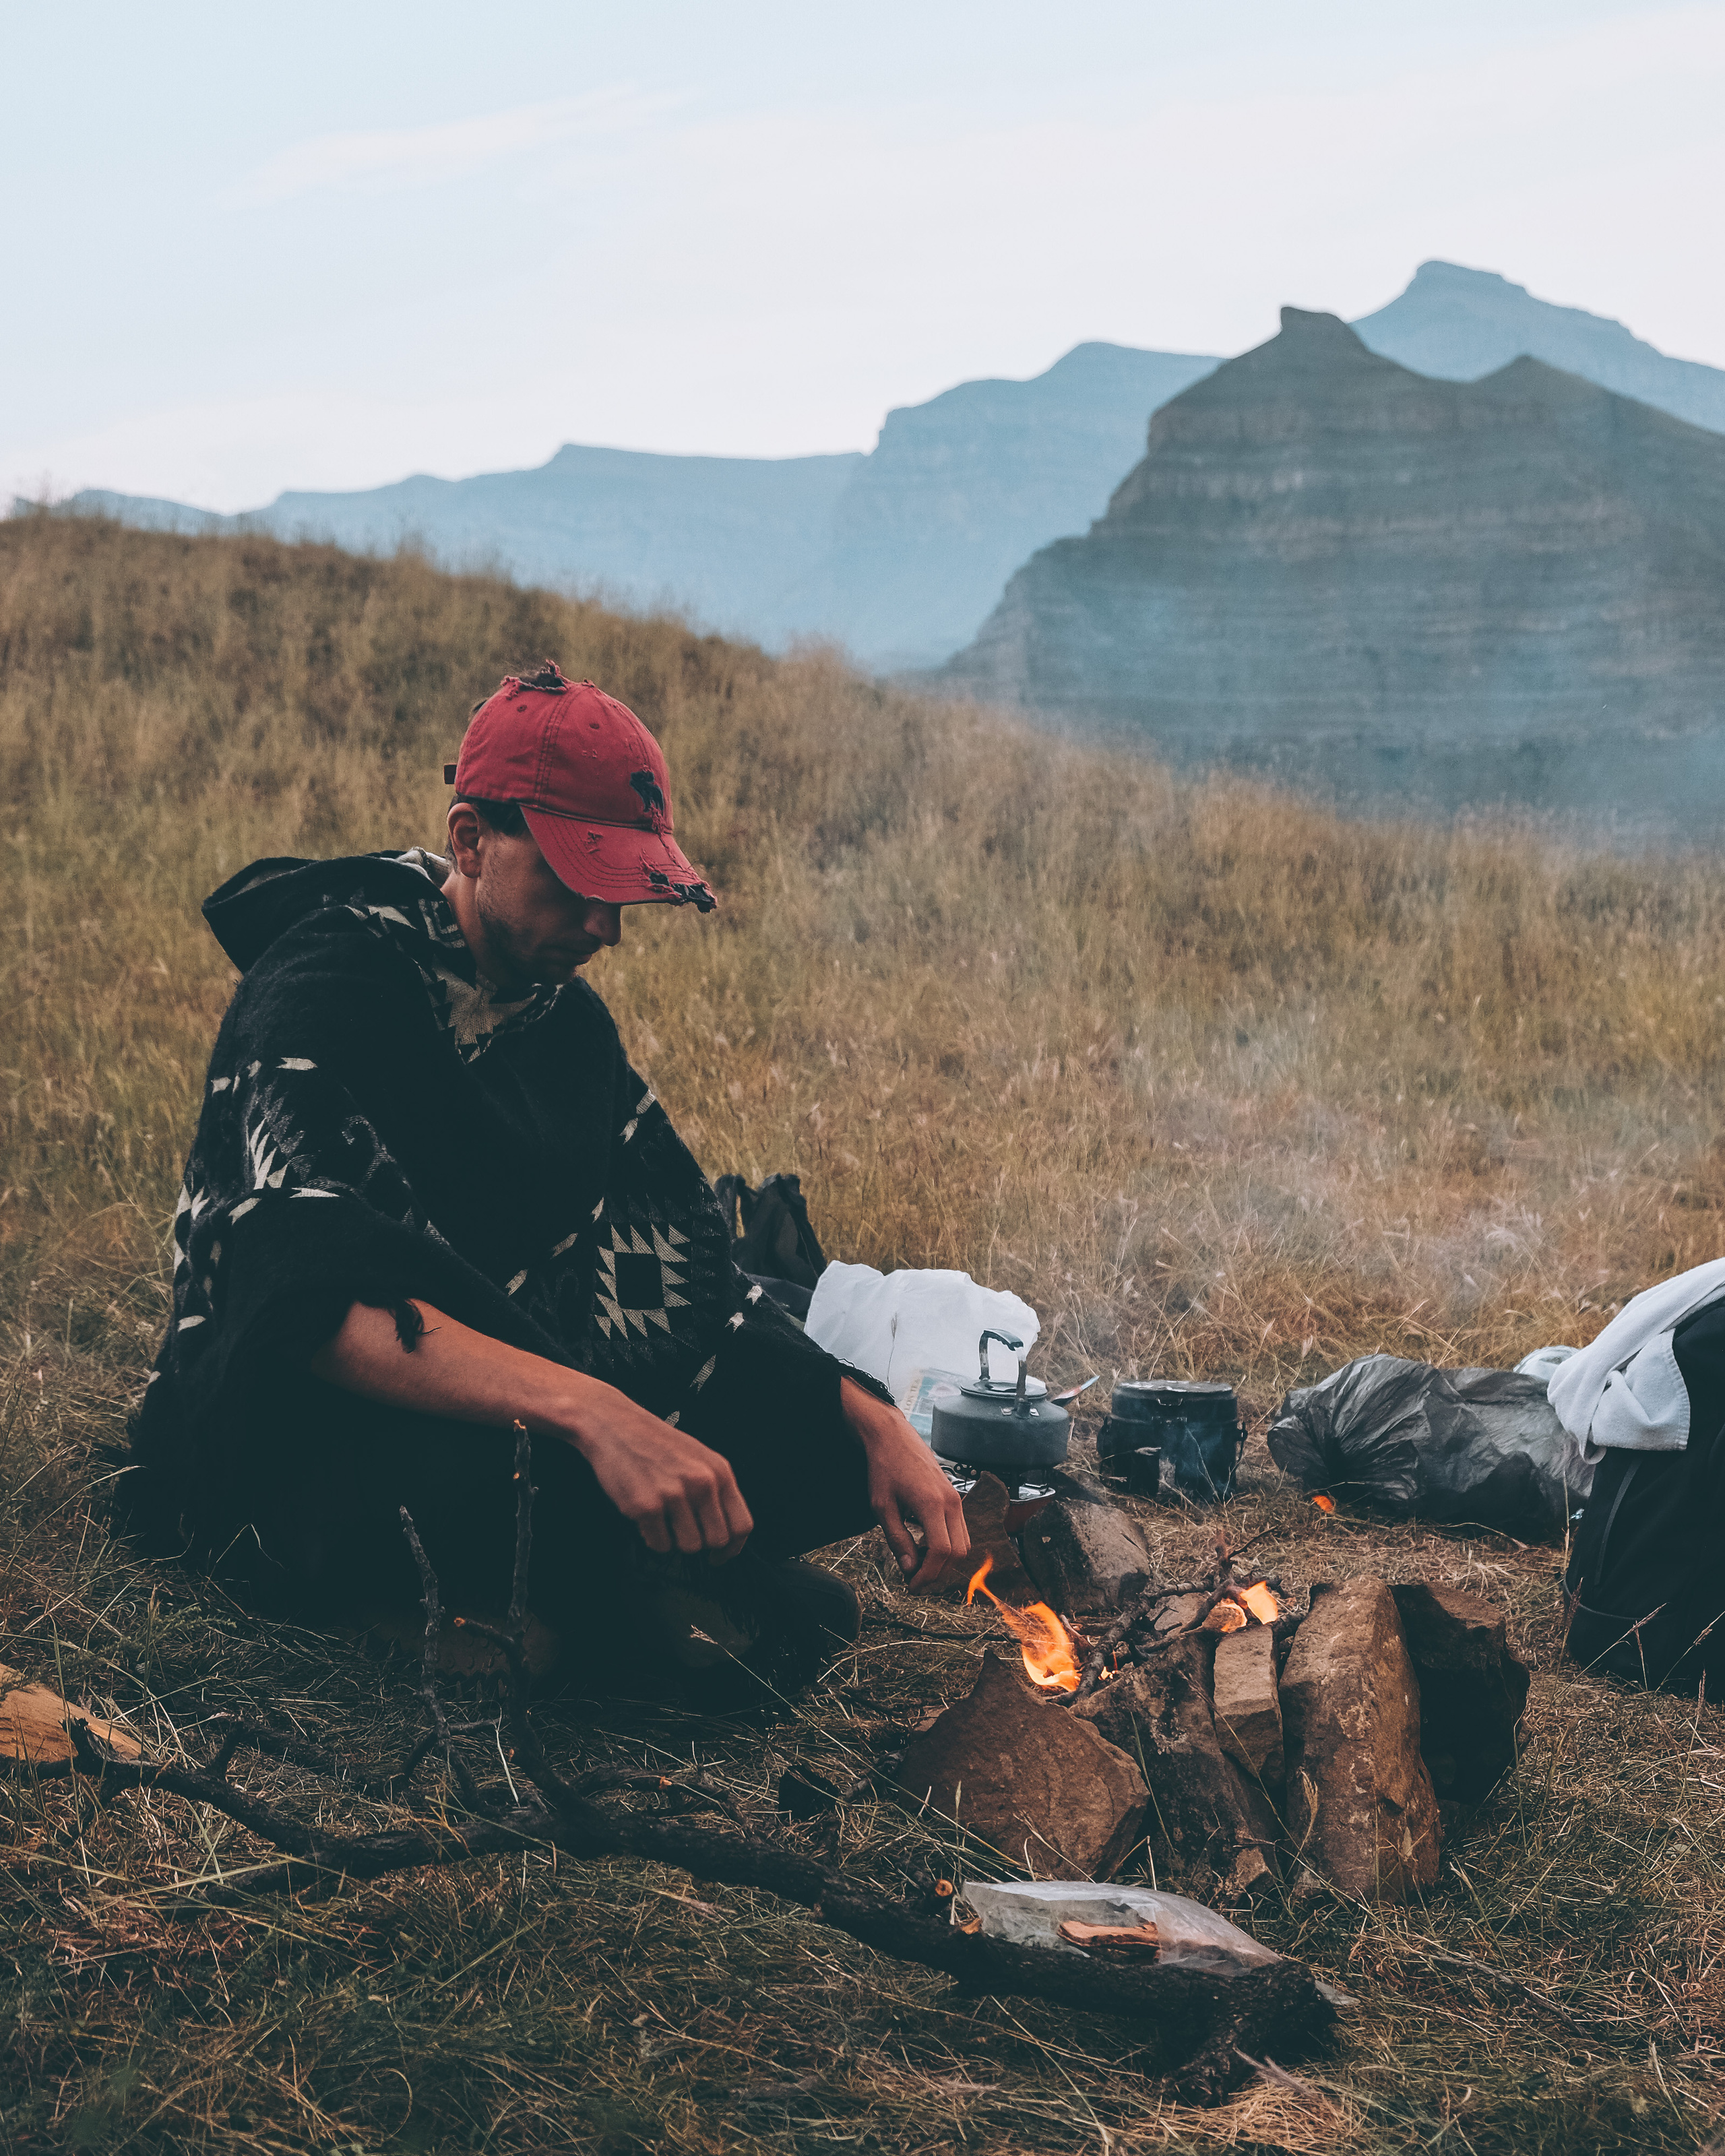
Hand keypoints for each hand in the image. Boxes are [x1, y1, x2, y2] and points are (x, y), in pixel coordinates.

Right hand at [565, 1392, 754, 1561]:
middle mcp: (702, 1483)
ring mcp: (674, 1495)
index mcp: (719, 1471)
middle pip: (716, 1540)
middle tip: (682, 1532)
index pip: (742, 1525)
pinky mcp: (646, 1506)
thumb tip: (725, 1532)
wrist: (614, 1425)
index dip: (732, 1548)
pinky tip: (646, 1516)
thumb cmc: (655, 1443)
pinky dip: (652, 1537)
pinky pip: (659, 1544)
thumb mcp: (699, 1458)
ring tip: (662, 1518)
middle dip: (700, 1543)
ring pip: (688, 1546)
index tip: (720, 1556)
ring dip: (674, 1540)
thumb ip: (715, 1491)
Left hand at [840, 1378, 970, 1591]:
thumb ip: (897, 1539)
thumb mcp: (882, 1507)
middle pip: (958, 1551)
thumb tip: (910, 1568)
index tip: (913, 1585)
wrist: (892, 1436)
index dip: (929, 1574)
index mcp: (932, 1503)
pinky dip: (947, 1545)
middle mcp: (950, 1501)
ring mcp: (955, 1498)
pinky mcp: (954, 1496)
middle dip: (939, 1572)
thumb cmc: (884, 1468)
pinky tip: (925, 1546)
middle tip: (916, 1580)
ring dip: (944, 1560)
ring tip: (919, 1565)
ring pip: (963, 1542)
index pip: (942, 1551)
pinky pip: (960, 1529)